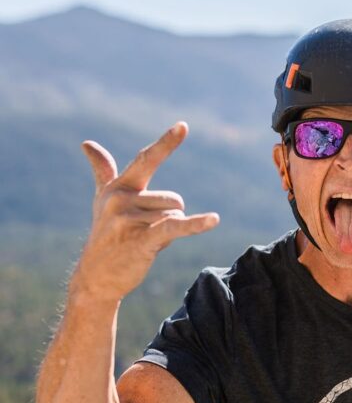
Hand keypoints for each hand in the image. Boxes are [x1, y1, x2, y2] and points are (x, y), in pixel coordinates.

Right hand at [74, 122, 219, 302]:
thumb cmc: (106, 235)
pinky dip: (196, 225)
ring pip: (174, 216)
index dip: (166, 143)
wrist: (96, 277)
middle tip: (143, 232)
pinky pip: (175, 227)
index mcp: (119, 187)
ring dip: (166, 233)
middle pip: (173, 200)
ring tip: (142, 242)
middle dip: (168, 217)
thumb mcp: (103, 200)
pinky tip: (213, 219)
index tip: (183, 125)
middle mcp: (122, 199)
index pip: (147, 160)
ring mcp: (130, 220)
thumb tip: (87, 143)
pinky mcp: (141, 240)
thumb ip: (103, 171)